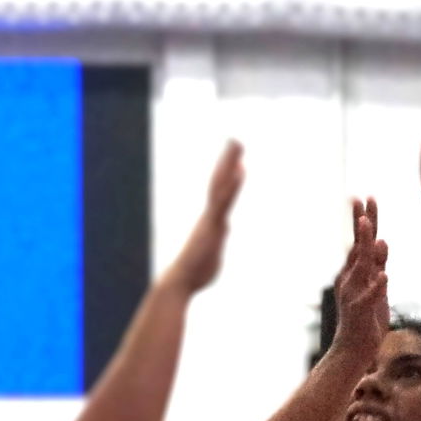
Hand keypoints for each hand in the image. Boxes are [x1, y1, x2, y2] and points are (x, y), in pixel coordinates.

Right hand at [164, 141, 245, 296]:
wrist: (181, 281)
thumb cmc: (196, 271)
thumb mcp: (213, 250)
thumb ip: (219, 235)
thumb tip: (225, 227)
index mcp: (211, 220)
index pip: (220, 192)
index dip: (228, 175)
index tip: (236, 158)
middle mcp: (210, 214)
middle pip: (219, 181)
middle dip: (228, 160)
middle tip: (236, 139)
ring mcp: (210, 217)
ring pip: (221, 184)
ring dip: (229, 163)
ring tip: (238, 144)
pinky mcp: (213, 225)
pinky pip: (224, 201)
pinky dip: (233, 185)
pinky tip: (240, 170)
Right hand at [328, 196, 389, 368]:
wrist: (352, 351)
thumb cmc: (365, 319)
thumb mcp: (376, 287)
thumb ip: (378, 265)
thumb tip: (381, 240)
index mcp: (354, 272)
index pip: (360, 241)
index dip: (363, 219)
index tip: (364, 197)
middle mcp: (351, 279)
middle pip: (358, 247)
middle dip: (362, 225)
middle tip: (363, 202)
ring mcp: (354, 295)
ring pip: (362, 268)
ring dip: (367, 251)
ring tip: (374, 234)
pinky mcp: (360, 312)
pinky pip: (369, 297)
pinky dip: (376, 288)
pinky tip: (383, 278)